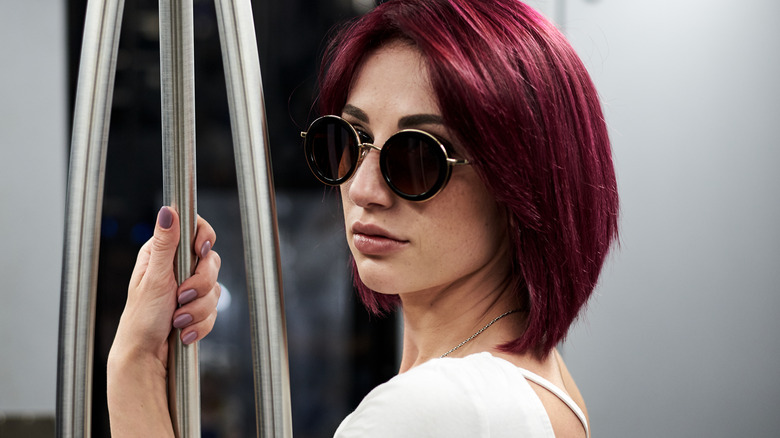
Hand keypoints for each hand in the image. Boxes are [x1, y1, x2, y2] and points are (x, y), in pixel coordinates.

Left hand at [111, 206, 221, 369]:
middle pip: (211, 261)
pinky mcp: (198, 307)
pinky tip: (184, 331)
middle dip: (201, 284)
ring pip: (215, 288)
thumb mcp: (154, 277)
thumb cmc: (141, 318)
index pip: (195, 229)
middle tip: (182, 296)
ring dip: (198, 309)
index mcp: (163, 253)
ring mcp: (190, 288)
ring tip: (178, 320)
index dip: (204, 238)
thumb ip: (165, 244)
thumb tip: (168, 210)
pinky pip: (214, 310)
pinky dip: (201, 323)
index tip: (200, 251)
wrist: (146, 356)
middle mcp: (178, 268)